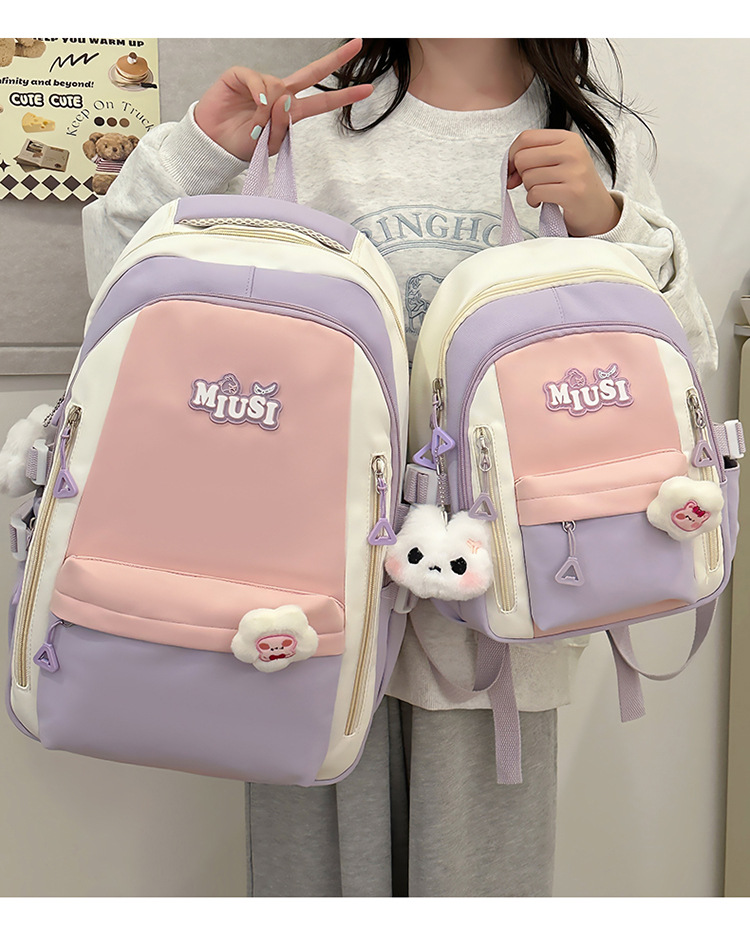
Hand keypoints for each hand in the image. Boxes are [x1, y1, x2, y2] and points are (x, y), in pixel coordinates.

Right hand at [193, 38, 373, 160]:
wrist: (214, 144)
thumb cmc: (241, 145)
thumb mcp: (269, 145)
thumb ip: (282, 126)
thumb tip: (283, 98)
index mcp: (290, 112)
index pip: (322, 101)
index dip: (344, 96)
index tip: (367, 88)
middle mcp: (279, 93)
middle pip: (311, 73)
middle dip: (335, 60)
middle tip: (358, 44)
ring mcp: (261, 82)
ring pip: (278, 88)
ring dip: (270, 111)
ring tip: (257, 126)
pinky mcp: (240, 75)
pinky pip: (256, 80)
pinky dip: (256, 95)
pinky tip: (252, 104)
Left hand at [507, 129, 621, 236]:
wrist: (596, 210)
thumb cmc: (572, 184)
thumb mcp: (557, 162)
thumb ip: (532, 158)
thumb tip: (508, 170)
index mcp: (568, 138)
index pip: (526, 138)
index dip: (512, 155)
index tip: (513, 170)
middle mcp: (573, 151)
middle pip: (523, 158)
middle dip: (521, 175)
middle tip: (533, 183)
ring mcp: (574, 171)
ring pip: (528, 177)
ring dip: (529, 190)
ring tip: (543, 192)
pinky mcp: (572, 192)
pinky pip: (535, 193)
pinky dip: (533, 201)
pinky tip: (542, 202)